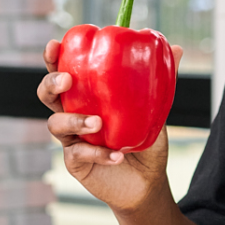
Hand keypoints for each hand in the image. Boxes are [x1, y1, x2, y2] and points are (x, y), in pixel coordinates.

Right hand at [38, 38, 184, 213]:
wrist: (149, 179)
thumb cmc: (145, 139)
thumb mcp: (155, 107)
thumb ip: (160, 80)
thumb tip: (177, 48)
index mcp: (86, 96)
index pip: (63, 72)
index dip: (53, 59)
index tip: (55, 45)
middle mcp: (73, 114)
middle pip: (47, 95)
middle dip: (52, 84)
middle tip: (68, 80)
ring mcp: (72, 139)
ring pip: (56, 124)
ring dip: (75, 120)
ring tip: (98, 123)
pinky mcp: (75, 163)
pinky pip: (77, 154)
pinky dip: (98, 153)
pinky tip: (117, 155)